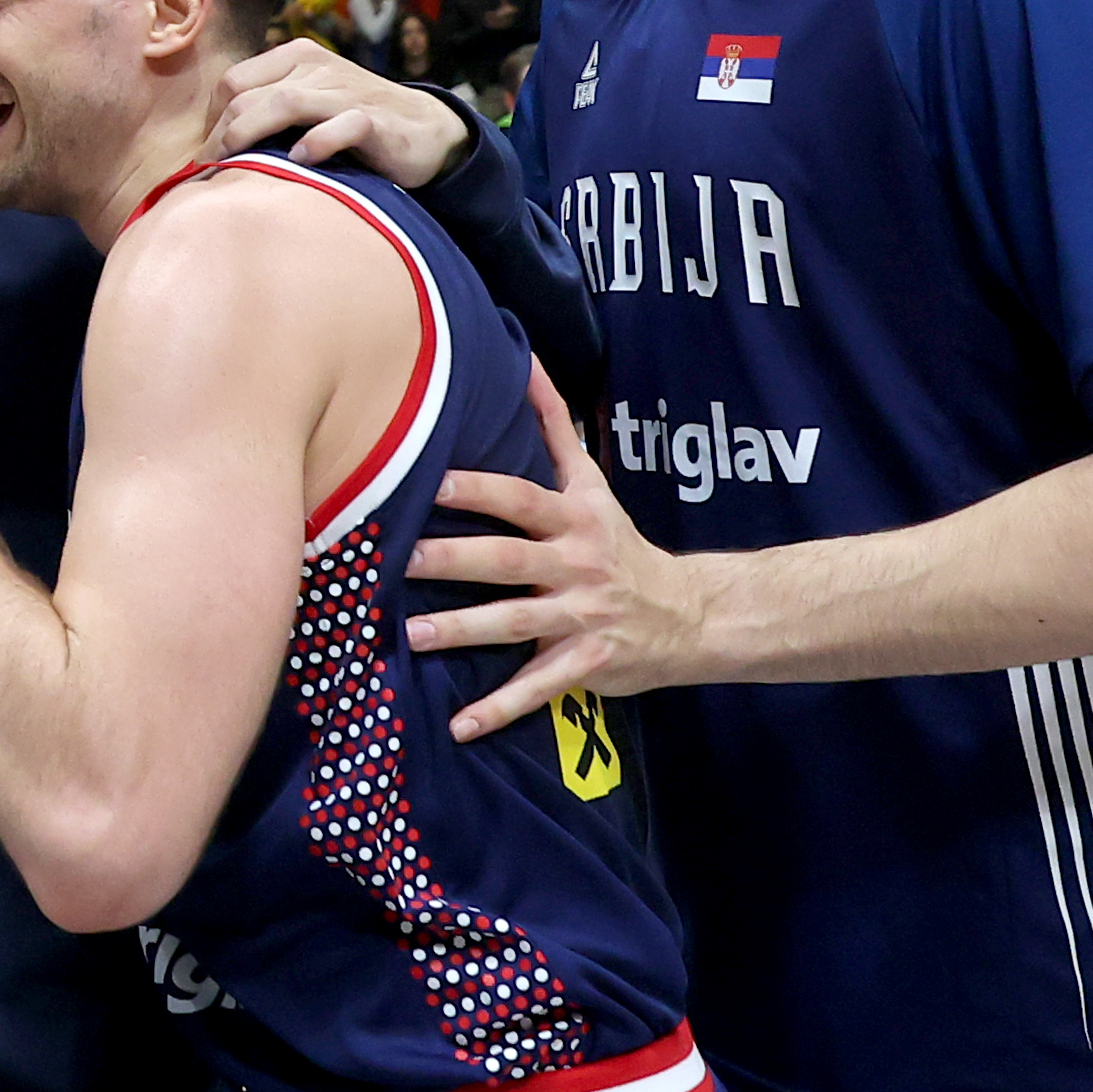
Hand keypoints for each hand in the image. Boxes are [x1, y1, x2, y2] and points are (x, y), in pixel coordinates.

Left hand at [213, 38, 469, 184]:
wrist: (425, 130)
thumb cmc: (351, 120)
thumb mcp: (307, 102)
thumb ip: (267, 109)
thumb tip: (210, 142)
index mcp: (296, 57)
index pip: (233, 81)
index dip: (211, 120)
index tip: (206, 155)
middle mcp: (318, 67)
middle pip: (249, 95)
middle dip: (221, 136)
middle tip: (208, 173)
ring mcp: (346, 92)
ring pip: (284, 102)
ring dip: (250, 136)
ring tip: (235, 167)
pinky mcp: (374, 120)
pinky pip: (339, 126)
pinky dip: (315, 144)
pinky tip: (299, 163)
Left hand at [402, 369, 720, 739]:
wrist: (692, 615)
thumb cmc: (621, 545)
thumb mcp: (594, 487)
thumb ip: (557, 429)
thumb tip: (526, 363)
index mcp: (575, 521)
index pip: (521, 498)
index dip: (478, 490)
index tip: (430, 482)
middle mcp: (577, 566)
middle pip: (509, 560)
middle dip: (454, 560)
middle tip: (399, 560)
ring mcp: (583, 618)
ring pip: (517, 624)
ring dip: (464, 632)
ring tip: (413, 637)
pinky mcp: (587, 665)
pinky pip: (538, 689)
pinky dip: (499, 710)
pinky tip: (459, 727)